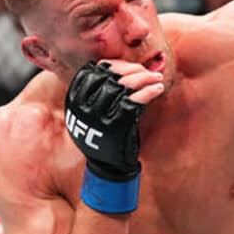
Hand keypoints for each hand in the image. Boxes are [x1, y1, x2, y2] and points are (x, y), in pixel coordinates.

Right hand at [65, 61, 163, 213]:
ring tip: (156, 78)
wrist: (108, 168)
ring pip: (123, 86)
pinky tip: (158, 89)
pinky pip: (134, 102)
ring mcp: (100, 117)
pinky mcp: (117, 126)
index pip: (92, 72)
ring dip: (143, 78)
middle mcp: (85, 108)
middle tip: (147, 71)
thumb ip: (101, 92)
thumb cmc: (105, 137)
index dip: (114, 65)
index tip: (129, 66)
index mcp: (76, 101)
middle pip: (110, 76)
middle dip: (132, 70)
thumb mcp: (95, 113)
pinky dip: (148, 92)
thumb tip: (119, 68)